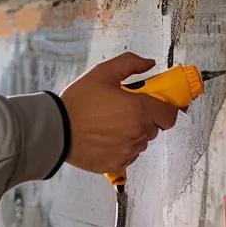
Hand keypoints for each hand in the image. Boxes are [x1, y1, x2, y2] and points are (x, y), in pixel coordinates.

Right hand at [59, 52, 178, 175]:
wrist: (56, 130)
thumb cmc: (77, 103)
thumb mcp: (102, 73)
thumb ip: (129, 63)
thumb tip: (149, 63)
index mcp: (139, 110)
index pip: (169, 114)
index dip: (163, 108)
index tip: (154, 105)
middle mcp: (137, 133)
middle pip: (154, 127)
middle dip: (143, 118)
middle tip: (122, 111)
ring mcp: (128, 151)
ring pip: (140, 142)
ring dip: (132, 134)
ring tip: (109, 125)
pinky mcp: (117, 163)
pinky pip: (128, 155)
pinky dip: (121, 148)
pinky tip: (104, 138)